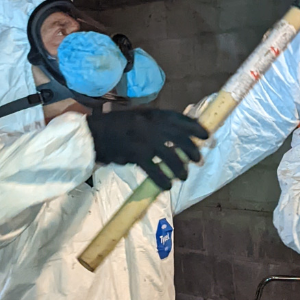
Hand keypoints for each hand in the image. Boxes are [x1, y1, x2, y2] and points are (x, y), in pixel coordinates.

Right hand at [87, 108, 208, 189]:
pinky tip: (167, 185)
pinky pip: (155, 170)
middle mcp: (151, 125)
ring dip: (180, 168)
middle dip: (191, 150)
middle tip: (198, 159)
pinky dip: (163, 180)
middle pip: (180, 139)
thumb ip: (154, 122)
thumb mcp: (137, 116)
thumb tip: (174, 134)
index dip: (194, 127)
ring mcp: (145, 140)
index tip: (205, 135)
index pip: (179, 119)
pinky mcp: (137, 155)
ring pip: (171, 156)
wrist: (94, 134)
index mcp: (152, 114)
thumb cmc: (114, 125)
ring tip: (183, 176)